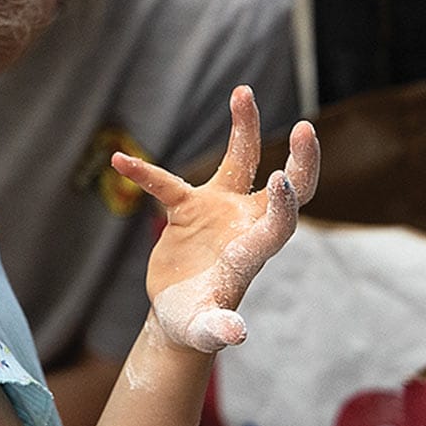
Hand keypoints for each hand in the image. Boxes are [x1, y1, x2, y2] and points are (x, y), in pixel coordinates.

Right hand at [111, 85, 318, 352]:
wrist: (181, 317)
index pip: (280, 222)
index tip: (280, 179)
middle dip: (301, 159)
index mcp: (253, 252)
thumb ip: (218, 330)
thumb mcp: (204, 331)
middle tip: (305, 128)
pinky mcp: (188, 208)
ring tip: (243, 90)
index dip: (284, 201)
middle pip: (284, 184)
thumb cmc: (198, 326)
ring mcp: (219, 211)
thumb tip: (235, 334)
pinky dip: (144, 174)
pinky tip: (120, 162)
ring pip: (239, 160)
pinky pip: (167, 183)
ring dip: (244, 127)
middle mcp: (245, 224)